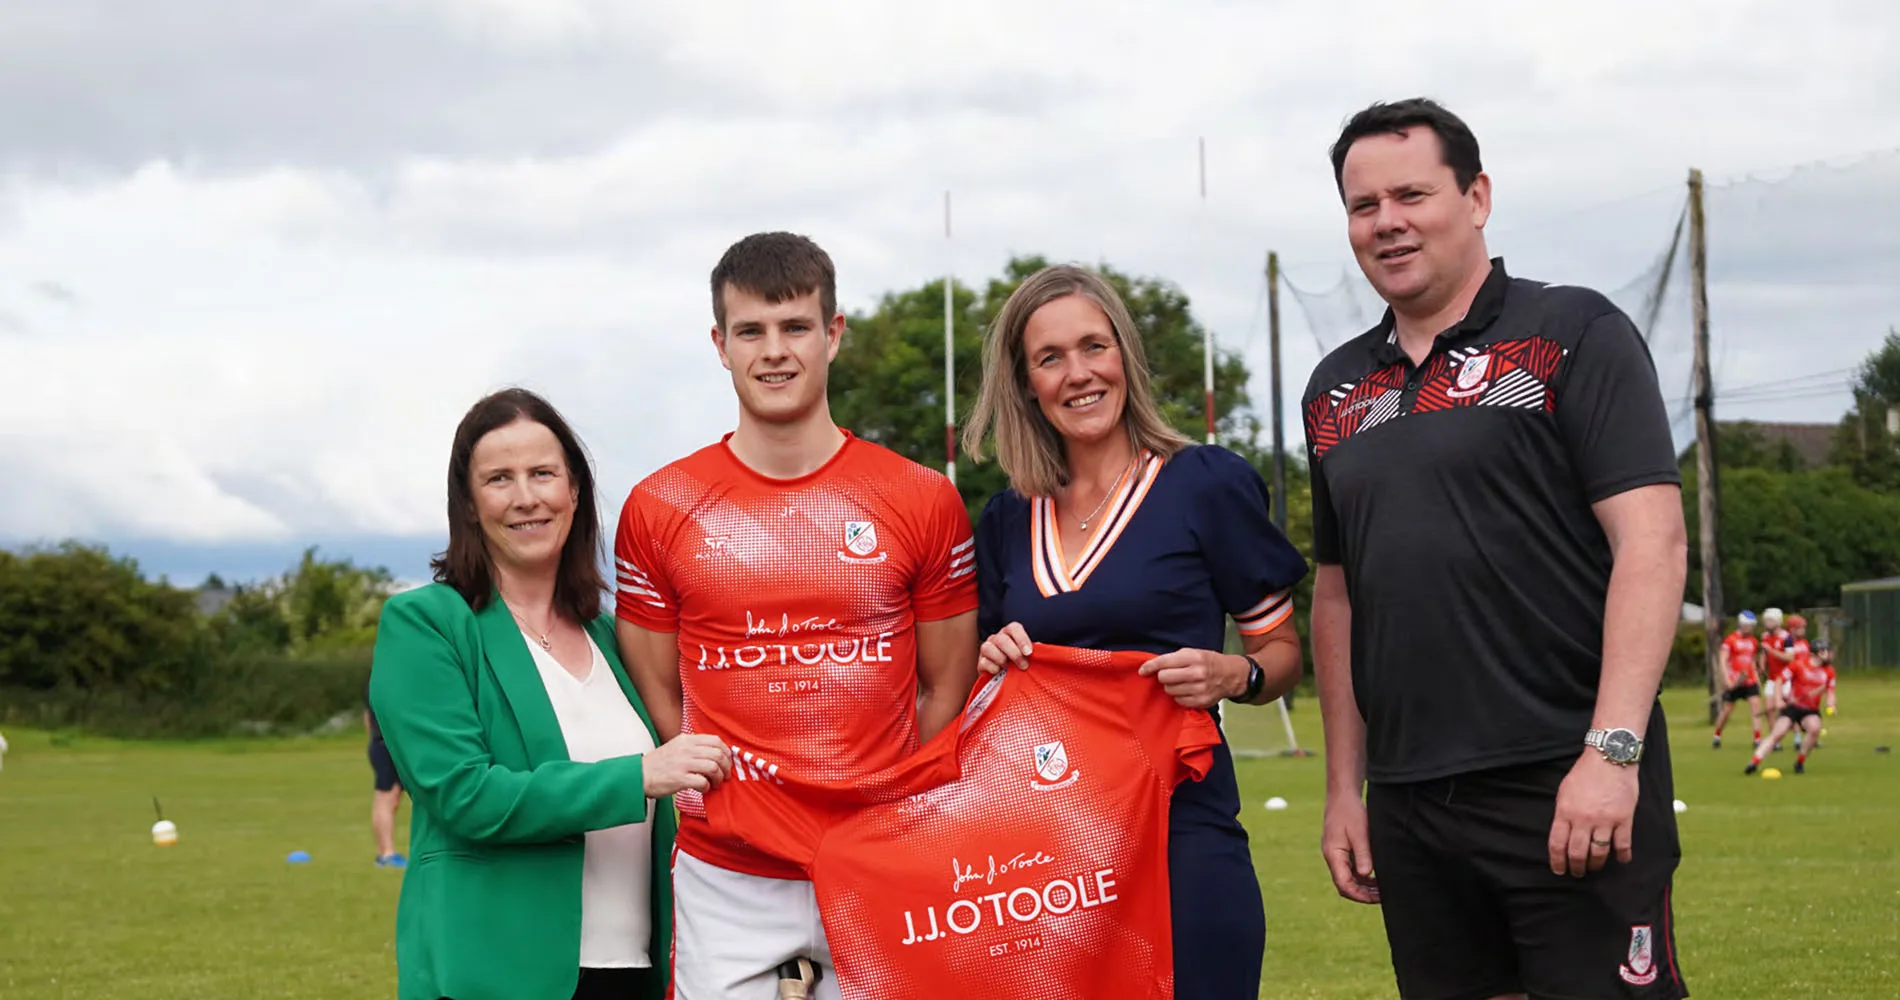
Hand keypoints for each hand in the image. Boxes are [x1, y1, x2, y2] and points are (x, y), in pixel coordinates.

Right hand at [641, 734, 731, 797]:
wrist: (638, 776)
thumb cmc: (658, 764)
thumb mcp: (676, 747)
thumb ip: (694, 747)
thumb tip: (715, 754)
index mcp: (687, 739)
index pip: (716, 741)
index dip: (726, 753)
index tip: (726, 762)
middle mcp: (686, 749)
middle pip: (718, 754)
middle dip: (726, 768)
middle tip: (724, 776)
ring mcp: (683, 763)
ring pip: (713, 768)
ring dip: (718, 778)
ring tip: (714, 784)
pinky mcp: (679, 778)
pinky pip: (703, 782)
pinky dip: (707, 787)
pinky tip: (703, 789)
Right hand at [978, 622, 1032, 673]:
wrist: (1004, 678)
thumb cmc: (1018, 664)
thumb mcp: (1027, 656)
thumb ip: (1031, 651)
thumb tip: (1039, 648)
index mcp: (1009, 633)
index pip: (1014, 628)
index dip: (1022, 639)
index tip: (1029, 652)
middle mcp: (996, 638)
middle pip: (1002, 640)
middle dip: (1014, 654)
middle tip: (1024, 666)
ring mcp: (986, 649)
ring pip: (988, 648)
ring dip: (1001, 659)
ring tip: (1009, 669)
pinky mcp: (980, 662)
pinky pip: (983, 662)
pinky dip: (992, 668)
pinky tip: (999, 672)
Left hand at [1137, 648, 1245, 708]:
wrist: (1231, 675)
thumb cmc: (1207, 662)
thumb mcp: (1193, 652)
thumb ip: (1173, 658)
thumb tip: (1150, 667)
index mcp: (1193, 657)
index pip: (1164, 662)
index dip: (1150, 666)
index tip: (1142, 671)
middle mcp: (1197, 673)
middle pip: (1164, 678)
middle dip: (1163, 676)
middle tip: (1171, 675)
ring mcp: (1200, 689)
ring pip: (1169, 690)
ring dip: (1171, 686)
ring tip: (1181, 682)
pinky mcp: (1201, 701)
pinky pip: (1178, 701)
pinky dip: (1179, 696)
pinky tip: (1187, 690)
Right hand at [1321, 789, 1379, 903]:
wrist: (1342, 796)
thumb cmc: (1350, 812)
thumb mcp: (1359, 833)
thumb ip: (1363, 854)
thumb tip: (1366, 875)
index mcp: (1333, 854)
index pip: (1343, 884)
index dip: (1359, 895)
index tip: (1376, 898)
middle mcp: (1333, 858)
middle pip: (1345, 885)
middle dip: (1362, 894)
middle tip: (1383, 897)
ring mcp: (1337, 855)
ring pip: (1349, 879)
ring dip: (1364, 887)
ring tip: (1382, 890)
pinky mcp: (1342, 851)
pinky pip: (1351, 870)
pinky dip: (1363, 878)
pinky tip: (1376, 878)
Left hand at [1548, 750, 1638, 877]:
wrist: (1609, 758)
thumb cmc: (1585, 774)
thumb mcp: (1564, 792)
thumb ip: (1563, 813)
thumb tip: (1562, 833)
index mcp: (1565, 812)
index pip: (1557, 844)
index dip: (1557, 861)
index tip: (1559, 870)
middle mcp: (1583, 819)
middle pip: (1577, 853)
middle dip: (1576, 867)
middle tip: (1577, 872)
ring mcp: (1604, 820)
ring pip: (1599, 853)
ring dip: (1596, 865)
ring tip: (1594, 868)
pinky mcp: (1623, 819)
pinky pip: (1623, 845)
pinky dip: (1622, 856)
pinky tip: (1621, 859)